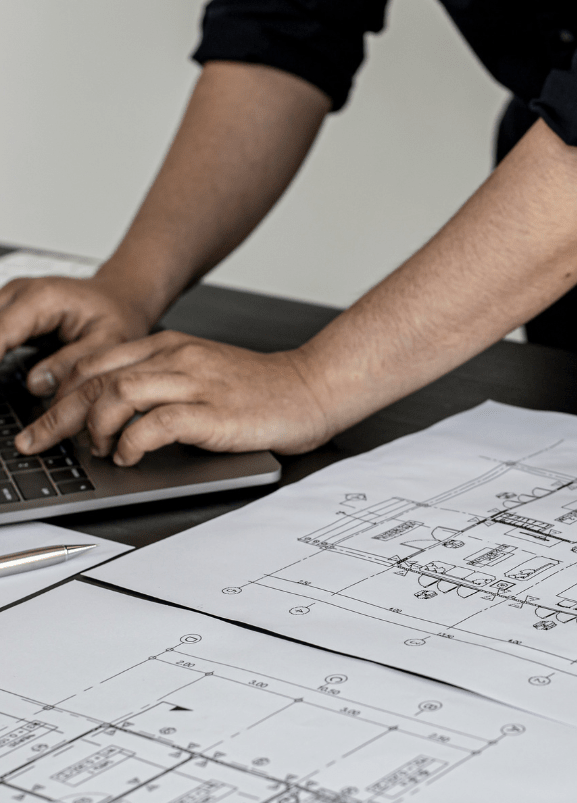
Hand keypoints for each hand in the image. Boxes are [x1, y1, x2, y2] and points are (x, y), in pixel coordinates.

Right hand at [0, 274, 156, 396]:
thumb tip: (36, 384)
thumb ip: (74, 363)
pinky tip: (2, 376)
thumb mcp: (110, 341)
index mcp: (41, 299)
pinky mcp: (7, 309)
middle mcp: (18, 293)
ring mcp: (9, 298)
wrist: (120, 297)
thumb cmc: (118, 315)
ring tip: (2, 388)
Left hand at [13, 332, 334, 463]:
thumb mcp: (205, 375)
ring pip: (114, 395)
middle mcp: (176, 358)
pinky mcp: (211, 412)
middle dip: (56, 414)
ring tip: (99, 450)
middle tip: (37, 441)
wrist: (313, 389)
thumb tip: (117, 417)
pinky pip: (152, 424)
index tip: (43, 417)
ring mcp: (194, 383)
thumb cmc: (265, 391)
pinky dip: (131, 443)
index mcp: (171, 347)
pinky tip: (131, 456)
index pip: (94, 361)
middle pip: (93, 378)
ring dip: (94, 427)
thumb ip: (164, 385)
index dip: (59, 391)